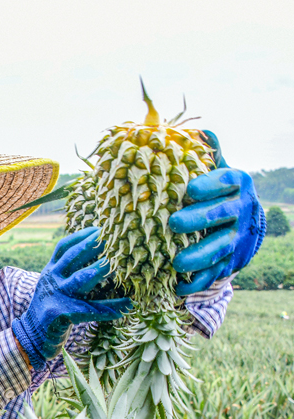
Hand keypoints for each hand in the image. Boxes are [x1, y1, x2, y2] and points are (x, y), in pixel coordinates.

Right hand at [12, 227, 132, 369]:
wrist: (31, 336)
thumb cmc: (50, 309)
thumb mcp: (52, 286)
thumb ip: (66, 273)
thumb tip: (96, 259)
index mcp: (50, 271)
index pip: (64, 247)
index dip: (82, 236)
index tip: (100, 228)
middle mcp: (52, 279)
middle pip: (74, 257)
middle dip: (94, 245)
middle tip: (115, 237)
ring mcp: (56, 296)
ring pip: (82, 279)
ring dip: (102, 270)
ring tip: (121, 265)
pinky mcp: (61, 314)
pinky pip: (91, 310)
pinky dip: (110, 308)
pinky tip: (127, 306)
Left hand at [169, 131, 265, 295]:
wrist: (244, 220)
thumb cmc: (218, 189)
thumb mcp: (216, 168)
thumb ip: (206, 152)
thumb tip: (198, 130)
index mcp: (236, 184)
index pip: (226, 180)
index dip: (210, 184)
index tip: (189, 189)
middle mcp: (241, 210)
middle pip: (222, 215)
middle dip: (199, 219)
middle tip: (174, 223)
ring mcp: (237, 237)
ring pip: (220, 247)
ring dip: (199, 256)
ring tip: (176, 263)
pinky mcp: (232, 261)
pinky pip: (217, 274)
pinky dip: (199, 282)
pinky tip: (179, 288)